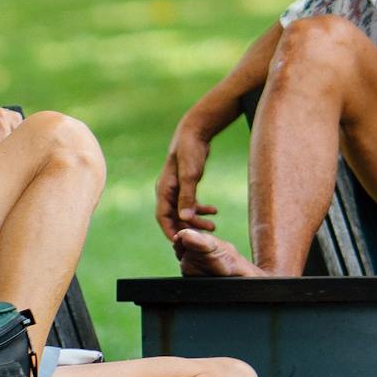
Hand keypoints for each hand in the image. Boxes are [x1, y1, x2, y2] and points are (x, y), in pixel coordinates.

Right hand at [153, 117, 216, 238]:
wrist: (195, 133)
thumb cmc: (190, 151)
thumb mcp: (190, 174)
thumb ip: (187, 196)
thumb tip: (185, 218)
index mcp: (164, 189)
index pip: (162, 217)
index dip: (170, 231)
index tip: (180, 243)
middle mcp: (167, 191)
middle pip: (174, 217)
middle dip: (188, 228)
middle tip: (204, 237)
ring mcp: (176, 189)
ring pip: (183, 212)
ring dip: (196, 220)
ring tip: (213, 227)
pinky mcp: (185, 185)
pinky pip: (190, 203)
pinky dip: (201, 209)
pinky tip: (214, 212)